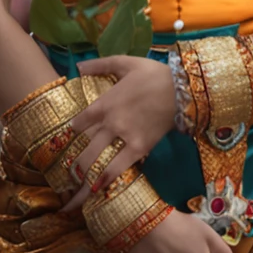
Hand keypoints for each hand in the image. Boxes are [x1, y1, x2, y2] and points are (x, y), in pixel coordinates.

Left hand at [61, 54, 175, 211]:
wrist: (182, 89)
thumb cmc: (154, 74)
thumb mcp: (126, 63)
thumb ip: (100, 65)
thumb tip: (78, 66)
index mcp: (105, 103)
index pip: (80, 121)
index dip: (73, 130)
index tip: (72, 136)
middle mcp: (110, 122)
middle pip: (85, 148)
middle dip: (75, 164)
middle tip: (70, 174)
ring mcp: (125, 137)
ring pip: (98, 162)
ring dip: (85, 177)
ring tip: (78, 189)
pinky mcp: (140, 148)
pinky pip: (119, 167)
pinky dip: (107, 179)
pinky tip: (99, 189)